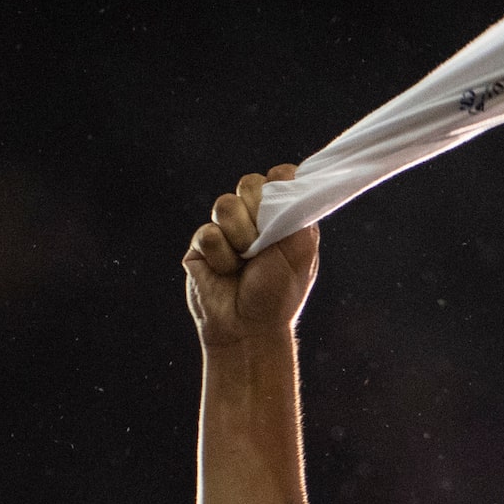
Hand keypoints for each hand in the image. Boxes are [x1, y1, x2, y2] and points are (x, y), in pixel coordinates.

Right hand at [183, 166, 318, 349]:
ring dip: (240, 238)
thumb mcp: (301, 254)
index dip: (279, 185)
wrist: (247, 329)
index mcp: (283, 218)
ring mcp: (227, 229)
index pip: (279, 178)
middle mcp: (255, 219)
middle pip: (250, 183)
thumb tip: (289, 175)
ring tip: (245, 262)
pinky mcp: (203, 244)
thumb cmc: (278, 295)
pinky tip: (226, 272)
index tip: (281, 206)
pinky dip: (221, 256)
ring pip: (225, 204)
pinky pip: (208, 233)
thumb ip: (298, 213)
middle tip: (263, 242)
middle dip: (257, 212)